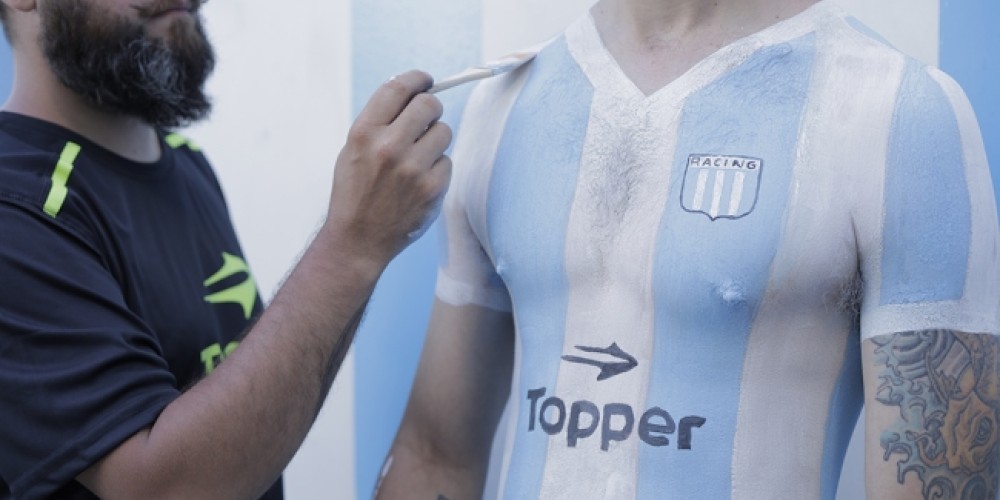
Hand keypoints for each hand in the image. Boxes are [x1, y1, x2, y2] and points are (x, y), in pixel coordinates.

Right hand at [326, 70, 452, 262]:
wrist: (358, 239)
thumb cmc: (355, 192)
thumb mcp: (353, 150)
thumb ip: (380, 122)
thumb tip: (412, 94)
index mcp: (364, 133)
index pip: (398, 88)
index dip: (416, 79)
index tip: (425, 80)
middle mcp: (389, 147)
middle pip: (429, 104)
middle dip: (431, 108)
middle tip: (427, 118)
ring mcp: (413, 168)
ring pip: (443, 131)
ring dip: (435, 139)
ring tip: (417, 158)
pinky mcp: (432, 188)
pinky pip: (447, 161)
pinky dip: (437, 168)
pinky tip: (420, 181)